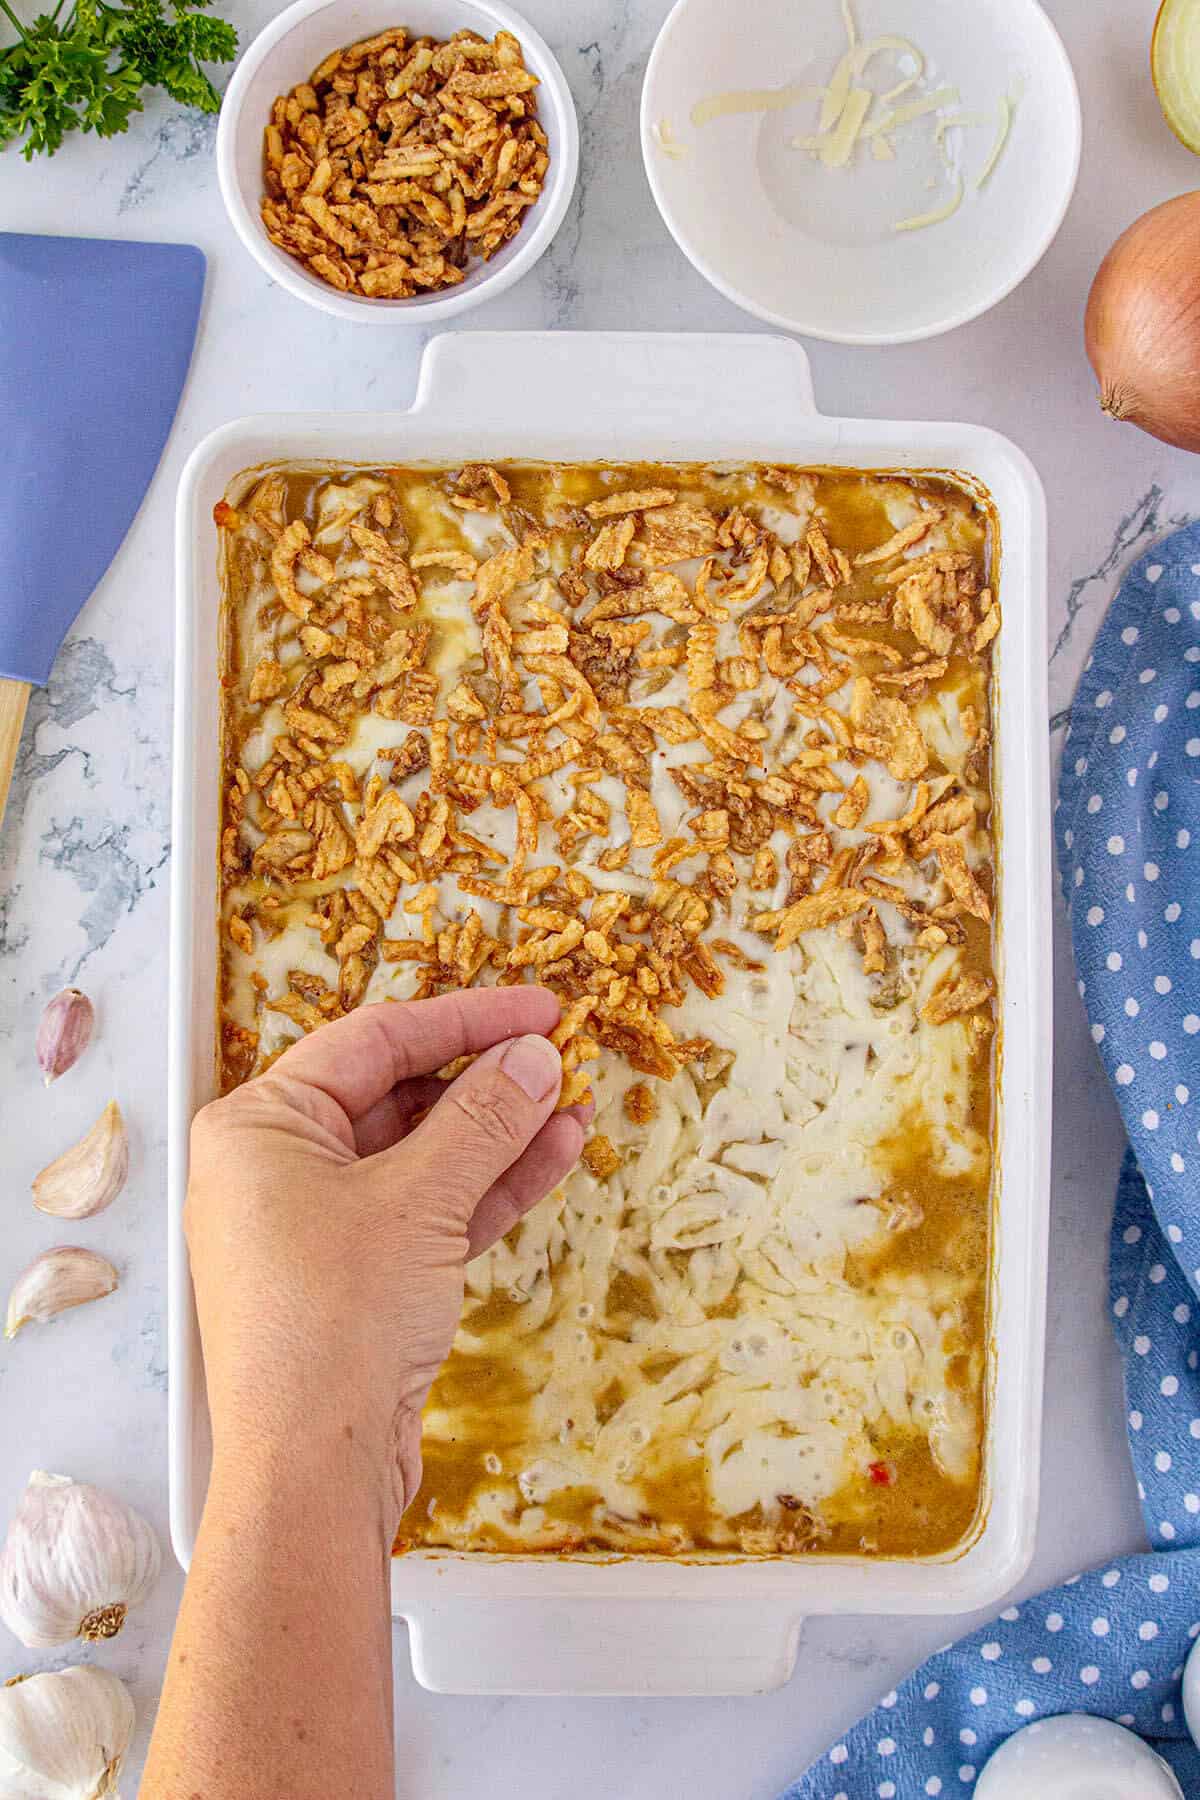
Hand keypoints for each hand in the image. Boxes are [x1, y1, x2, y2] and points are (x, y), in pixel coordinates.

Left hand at [185, 988, 586, 1524]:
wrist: (313, 1469)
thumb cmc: (333, 1323)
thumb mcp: (418, 1199)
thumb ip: (483, 1118)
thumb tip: (535, 1057)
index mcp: (261, 1126)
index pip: (374, 1040)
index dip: (467, 1018)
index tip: (540, 1009)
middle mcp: (279, 1167)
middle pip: (401, 1095)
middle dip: (489, 1079)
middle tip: (565, 1058)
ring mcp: (320, 1225)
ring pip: (426, 1156)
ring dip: (503, 1131)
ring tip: (578, 1104)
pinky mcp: (361, 1277)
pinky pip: (432, 1209)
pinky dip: (489, 1185)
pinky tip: (554, 1154)